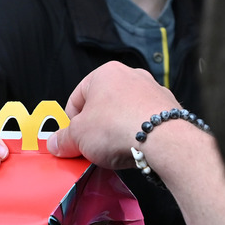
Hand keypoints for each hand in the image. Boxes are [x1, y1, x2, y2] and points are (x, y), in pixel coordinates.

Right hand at [47, 61, 180, 168]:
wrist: (163, 139)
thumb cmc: (119, 127)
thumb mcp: (78, 137)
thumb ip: (64, 139)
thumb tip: (56, 143)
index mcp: (104, 74)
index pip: (77, 98)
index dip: (70, 122)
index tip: (71, 140)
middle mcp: (131, 76)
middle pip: (103, 105)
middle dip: (95, 127)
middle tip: (90, 147)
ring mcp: (152, 90)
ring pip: (125, 113)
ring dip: (117, 130)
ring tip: (114, 150)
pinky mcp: (169, 108)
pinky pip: (145, 121)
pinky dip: (138, 134)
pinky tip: (134, 148)